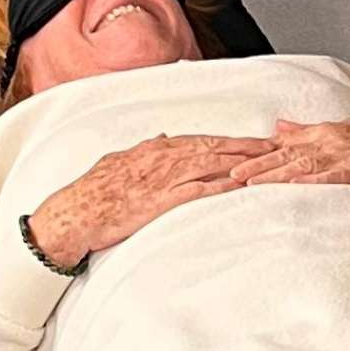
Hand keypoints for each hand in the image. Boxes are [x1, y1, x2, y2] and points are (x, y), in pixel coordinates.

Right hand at [27, 133, 278, 272]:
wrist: (75, 214)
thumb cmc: (94, 192)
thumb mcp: (119, 161)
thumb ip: (145, 149)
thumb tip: (163, 137)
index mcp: (154, 149)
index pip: (200, 139)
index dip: (229, 138)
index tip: (251, 139)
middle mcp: (162, 158)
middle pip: (213, 146)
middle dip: (245, 145)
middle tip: (273, 144)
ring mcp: (162, 178)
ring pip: (211, 163)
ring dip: (240, 161)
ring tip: (266, 162)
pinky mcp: (160, 201)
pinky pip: (198, 190)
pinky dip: (221, 186)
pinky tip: (240, 186)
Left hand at [222, 118, 349, 202]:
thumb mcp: (342, 133)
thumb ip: (308, 132)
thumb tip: (278, 128)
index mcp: (324, 133)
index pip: (282, 144)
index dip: (255, 153)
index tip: (230, 162)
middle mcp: (330, 140)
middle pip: (285, 154)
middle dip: (255, 164)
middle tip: (228, 175)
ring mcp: (344, 155)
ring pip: (301, 165)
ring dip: (273, 174)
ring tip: (248, 183)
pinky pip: (329, 178)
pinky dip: (308, 183)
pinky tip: (289, 189)